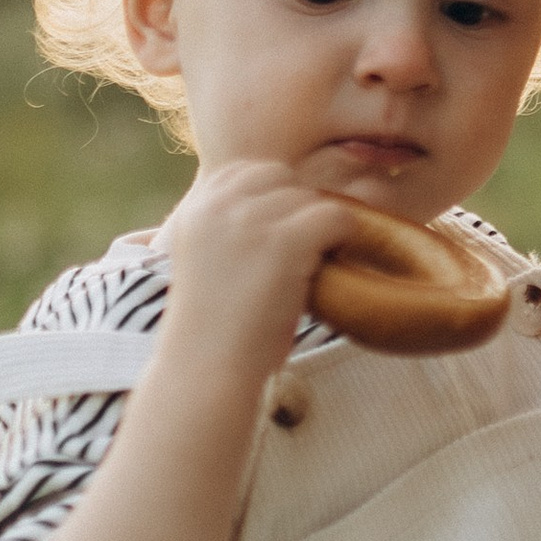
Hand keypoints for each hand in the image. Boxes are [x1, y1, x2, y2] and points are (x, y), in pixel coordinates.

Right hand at [156, 159, 363, 399]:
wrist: (209, 368)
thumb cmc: (216, 329)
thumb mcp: (210, 262)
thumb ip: (233, 227)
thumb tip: (284, 205)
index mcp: (197, 206)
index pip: (249, 172)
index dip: (274, 201)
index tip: (279, 239)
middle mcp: (220, 203)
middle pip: (282, 178)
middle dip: (298, 211)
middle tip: (302, 254)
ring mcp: (252, 218)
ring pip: (311, 198)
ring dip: (320, 231)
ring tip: (312, 269)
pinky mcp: (285, 239)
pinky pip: (336, 217)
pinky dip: (343, 240)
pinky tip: (331, 269)